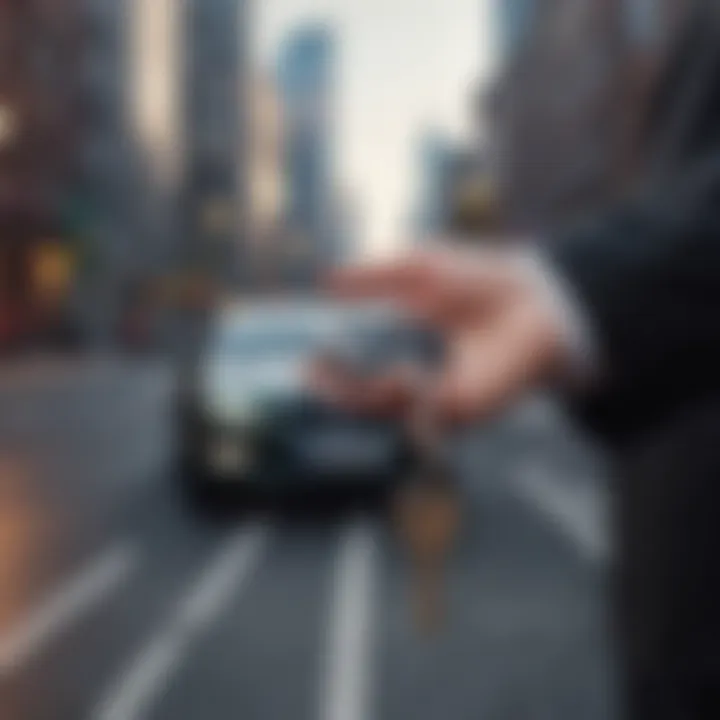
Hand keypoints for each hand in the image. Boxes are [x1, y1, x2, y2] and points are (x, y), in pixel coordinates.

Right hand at [313, 246, 567, 424]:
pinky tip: (404, 375)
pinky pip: (421, 415)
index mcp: (399, 347)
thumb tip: (327, 279)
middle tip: (311, 375)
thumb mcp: (418, 267)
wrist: (533, 296)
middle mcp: (413, 379)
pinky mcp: (460, 411)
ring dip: (365, 396)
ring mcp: (435, 398)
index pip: (354, 371)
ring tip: (362, 367)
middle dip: (334, 392)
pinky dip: (407, 399)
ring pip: (386, 412)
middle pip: (361, 400)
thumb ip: (375, 275)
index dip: (328, 371)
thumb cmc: (479, 279)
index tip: (305, 362)